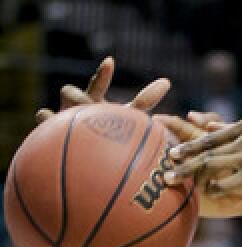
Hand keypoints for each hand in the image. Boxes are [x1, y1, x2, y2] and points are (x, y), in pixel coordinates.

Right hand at [36, 56, 169, 123]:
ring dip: (70, 107)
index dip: (102, 74)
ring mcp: (60, 117)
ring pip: (58, 104)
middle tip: (90, 105)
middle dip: (78, 97)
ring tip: (80, 117)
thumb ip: (144, 101)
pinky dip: (47, 117)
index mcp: (94, 102)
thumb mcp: (128, 120)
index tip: (110, 61)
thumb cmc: (108, 136)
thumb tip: (167, 80)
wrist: (84, 159)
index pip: (97, 85)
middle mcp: (75, 107)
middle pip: (70, 91)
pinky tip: (52, 118)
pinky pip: (44, 117)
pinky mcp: (49, 130)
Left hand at [165, 115, 241, 217]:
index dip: (189, 142)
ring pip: (211, 164)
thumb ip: (234, 134)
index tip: (171, 150)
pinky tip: (203, 195)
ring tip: (171, 180)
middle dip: (183, 157)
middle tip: (165, 163)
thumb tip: (207, 125)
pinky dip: (212, 190)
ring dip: (188, 173)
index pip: (212, 135)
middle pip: (208, 148)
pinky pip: (224, 183)